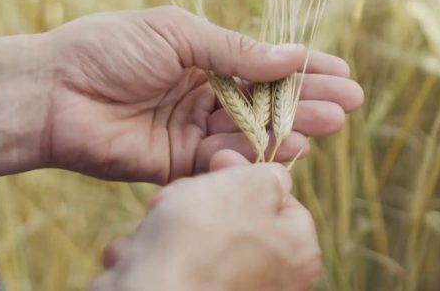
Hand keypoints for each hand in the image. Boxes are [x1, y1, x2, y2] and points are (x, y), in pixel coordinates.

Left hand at [44, 6, 362, 182]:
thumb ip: (233, 51)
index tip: (339, 71)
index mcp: (201, 57)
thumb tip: (289, 57)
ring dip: (292, 127)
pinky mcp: (179, 162)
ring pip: (251, 132)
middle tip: (348, 102)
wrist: (54, 91)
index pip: (262, 64)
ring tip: (330, 122)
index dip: (300, 68)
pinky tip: (290, 146)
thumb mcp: (177, 34)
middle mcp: (202, 94)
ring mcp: (192, 129)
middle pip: (264, 101)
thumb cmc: (108, 49)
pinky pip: (224, 159)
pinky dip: (256, 153)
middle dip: (307, 100)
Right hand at [89, 150, 321, 290]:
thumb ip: (268, 176)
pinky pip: (173, 263)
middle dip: (203, 198)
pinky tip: (141, 251)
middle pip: (236, 217)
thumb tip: (273, 177)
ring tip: (159, 225)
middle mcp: (272, 280)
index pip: (282, 199)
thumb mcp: (247, 187)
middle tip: (185, 194)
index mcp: (298, 252)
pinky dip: (154, 252)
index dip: (248, 173)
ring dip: (172, 222)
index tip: (220, 161)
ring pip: (199, 239)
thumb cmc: (205, 237)